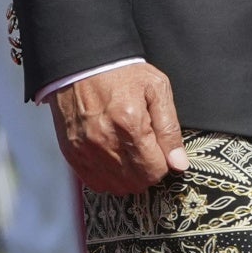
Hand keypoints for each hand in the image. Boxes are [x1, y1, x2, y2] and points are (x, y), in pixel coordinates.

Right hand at [51, 60, 189, 198]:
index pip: (155, 170)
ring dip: (128, 177)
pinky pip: (96, 183)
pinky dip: (108, 178)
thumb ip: (170, 129)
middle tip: (145, 151)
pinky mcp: (73, 153)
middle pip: (136, 183)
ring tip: (129, 154)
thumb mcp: (156, 89)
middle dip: (147, 172)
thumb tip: (178, 163)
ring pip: (117, 187)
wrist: (81, 65)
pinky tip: (112, 159)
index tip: (159, 151)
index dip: (162, 163)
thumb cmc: (120, 74)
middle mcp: (105, 141)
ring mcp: (86, 150)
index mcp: (129, 124)